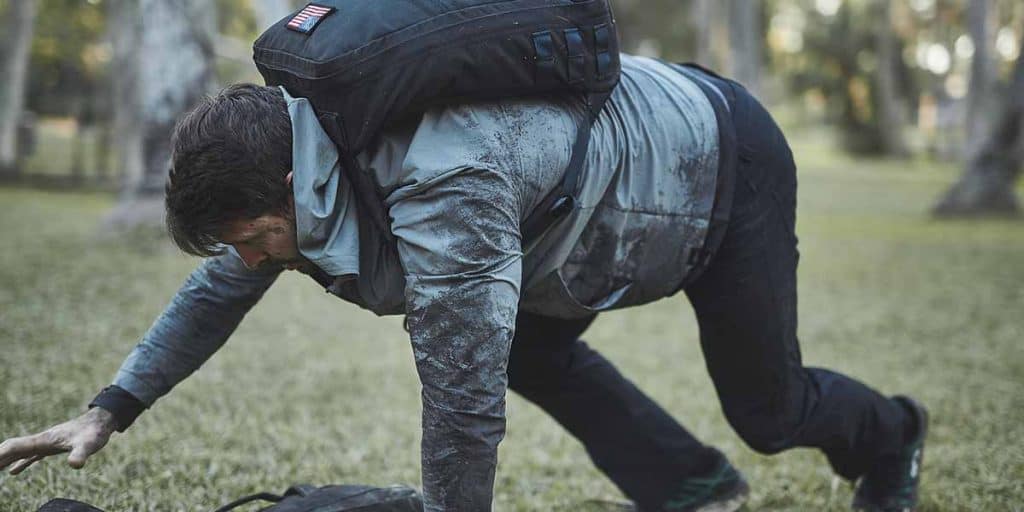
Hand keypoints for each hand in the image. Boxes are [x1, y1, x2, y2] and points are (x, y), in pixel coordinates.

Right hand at [0, 407, 116, 474]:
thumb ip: (80, 454)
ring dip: (4, 461)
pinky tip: (13, 471)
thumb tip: (75, 465)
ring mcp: (46, 443)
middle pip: (12, 449)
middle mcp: (41, 440)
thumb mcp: (88, 445)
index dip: (0, 456)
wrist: (103, 421)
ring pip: (19, 452)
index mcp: (43, 440)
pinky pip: (30, 455)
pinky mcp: (53, 446)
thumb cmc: (95, 432)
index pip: (14, 447)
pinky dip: (20, 463)